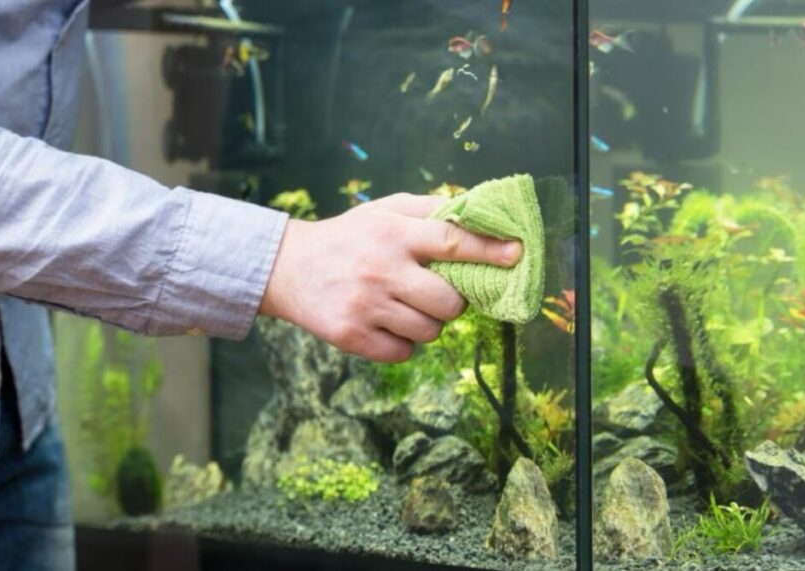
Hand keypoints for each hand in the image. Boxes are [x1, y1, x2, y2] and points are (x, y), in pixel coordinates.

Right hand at [259, 193, 521, 362]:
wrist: (287, 268)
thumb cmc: (349, 237)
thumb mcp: (384, 210)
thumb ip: (430, 210)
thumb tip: (480, 217)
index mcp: (393, 233)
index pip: (452, 241)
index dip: (489, 250)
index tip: (516, 254)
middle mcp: (381, 268)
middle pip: (449, 301)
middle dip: (451, 302)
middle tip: (433, 292)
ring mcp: (366, 305)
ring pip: (429, 332)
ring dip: (426, 324)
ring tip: (402, 306)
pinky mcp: (351, 336)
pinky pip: (403, 353)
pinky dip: (402, 344)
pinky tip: (385, 324)